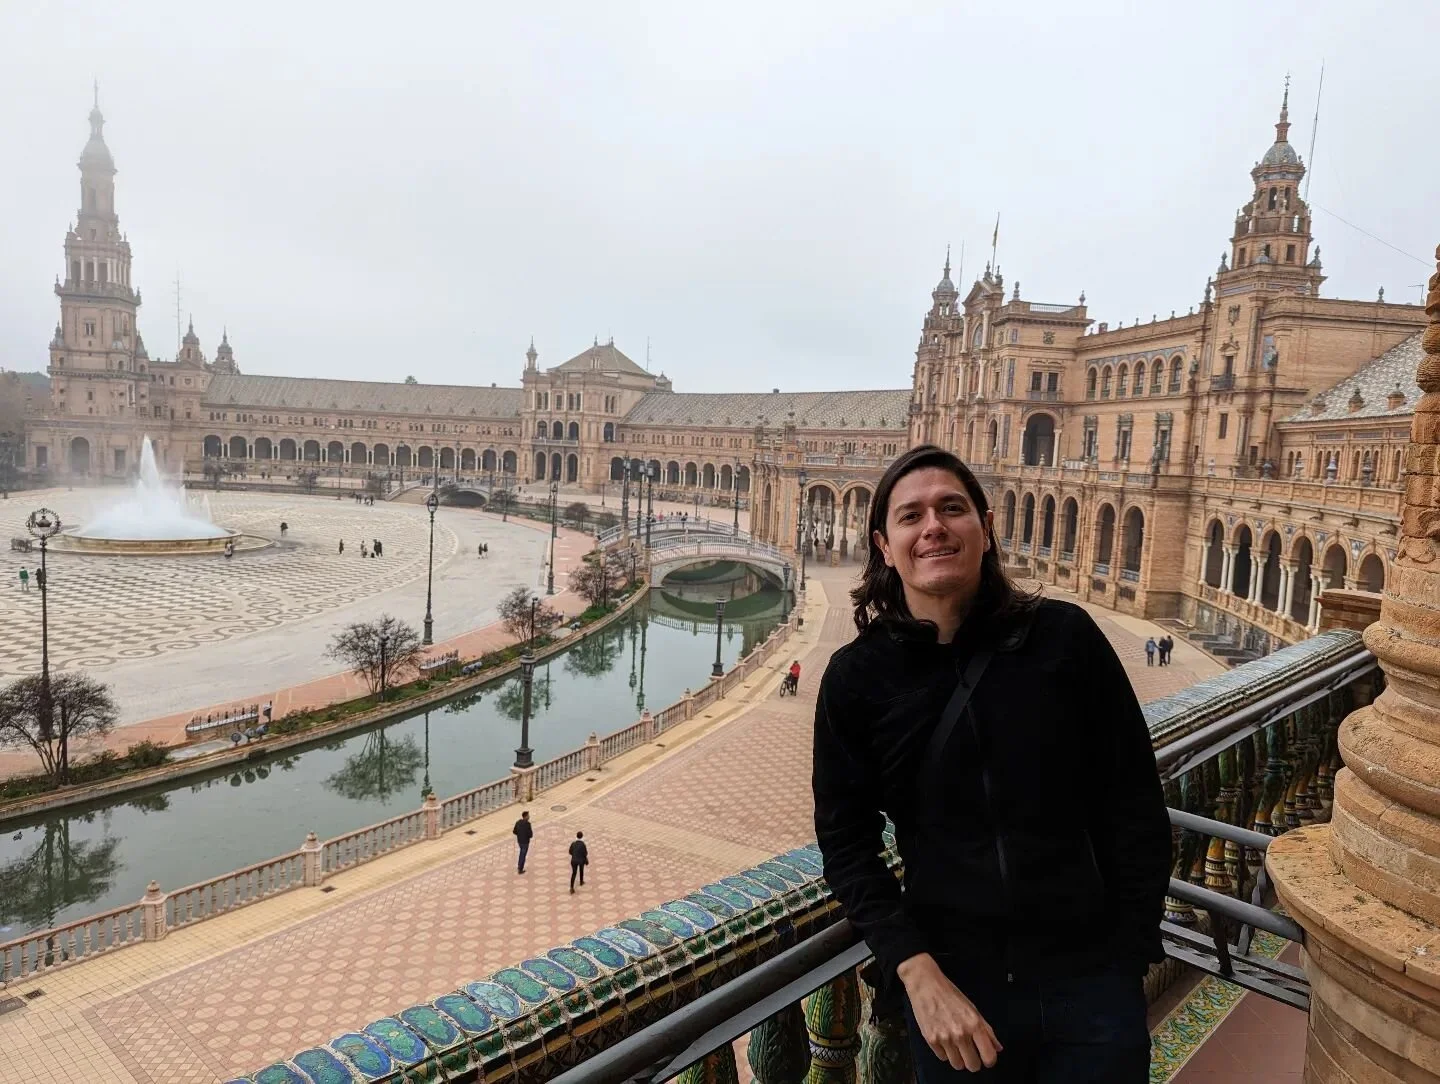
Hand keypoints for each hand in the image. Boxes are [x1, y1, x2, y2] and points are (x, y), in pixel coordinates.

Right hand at [896, 954, 1001, 1072]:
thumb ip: (987, 1030)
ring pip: (957, 1065)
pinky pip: (942, 1057)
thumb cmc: (949, 994)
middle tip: (971, 1053)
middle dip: (973, 1061)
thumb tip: (997, 1047)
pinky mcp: (931, 1040)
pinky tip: (944, 1040)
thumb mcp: (973, 1009)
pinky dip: (944, 1052)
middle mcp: (960, 1034)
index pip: (989, 1056)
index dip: (989, 1060)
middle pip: (973, 1066)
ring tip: (956, 1046)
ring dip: (959, 1059)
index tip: (987, 1058)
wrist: (926, 985)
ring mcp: (945, 1038)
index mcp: (974, 1025)